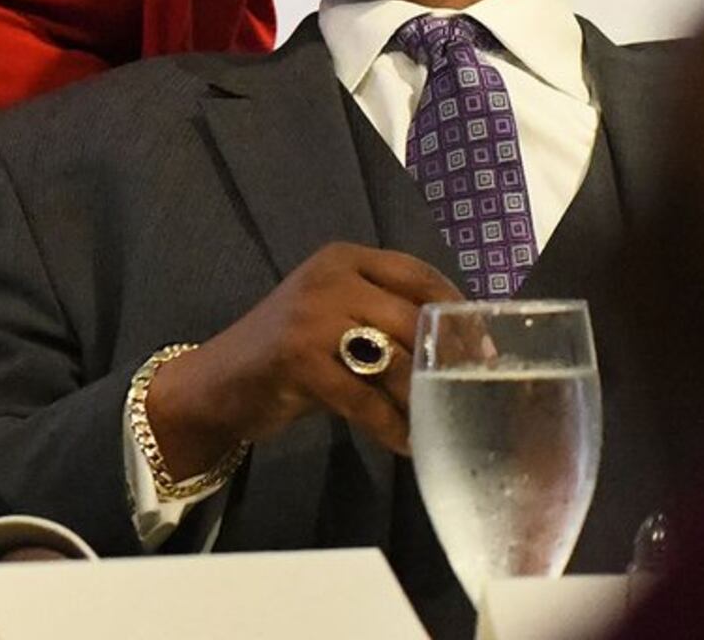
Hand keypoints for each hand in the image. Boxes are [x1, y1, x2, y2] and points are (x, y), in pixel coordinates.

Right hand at [146, 242, 461, 465]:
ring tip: (438, 425)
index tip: (485, 349)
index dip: (458, 313)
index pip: (420, 274)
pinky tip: (404, 445)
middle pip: (414, 318)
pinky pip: (366, 399)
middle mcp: (330, 277)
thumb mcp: (337, 318)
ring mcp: (312, 316)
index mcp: (344, 258)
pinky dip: (391, 427)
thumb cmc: (290, 353)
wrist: (218, 382)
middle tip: (468, 394)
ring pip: (396, 358)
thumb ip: (385, 317)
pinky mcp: (299, 359)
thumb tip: (464, 347)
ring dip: (423, 400)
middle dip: (449, 361)